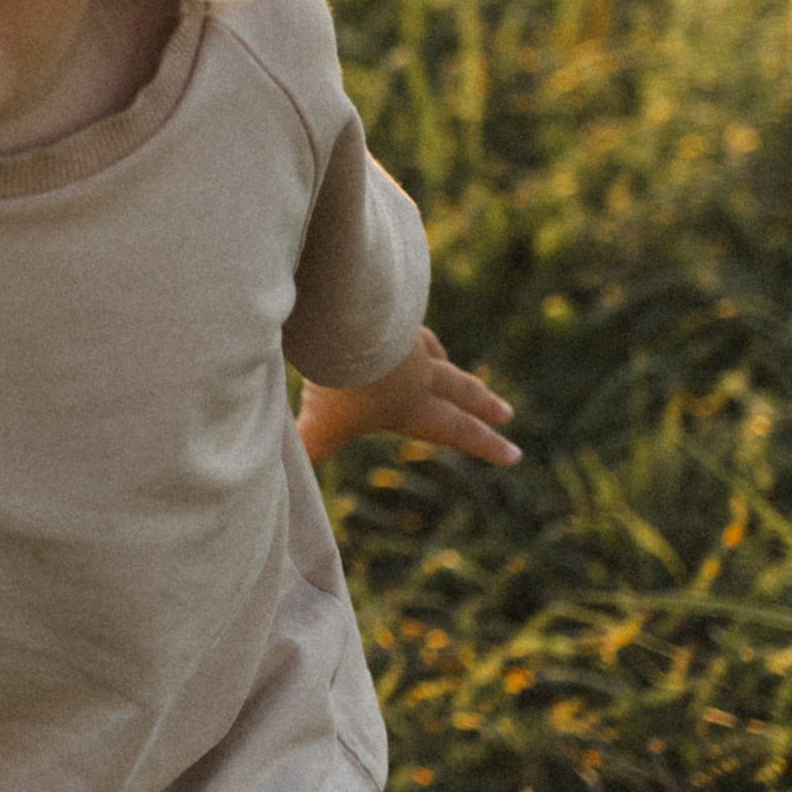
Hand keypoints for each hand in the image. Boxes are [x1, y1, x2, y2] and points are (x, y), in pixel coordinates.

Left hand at [298, 325, 518, 468]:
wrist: (344, 309)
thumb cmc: (335, 373)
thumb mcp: (320, 422)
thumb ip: (309, 449)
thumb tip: (278, 486)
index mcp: (410, 402)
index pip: (454, 429)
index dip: (484, 445)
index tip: (513, 453)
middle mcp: (417, 369)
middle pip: (458, 389)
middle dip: (482, 405)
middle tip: (505, 414)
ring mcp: (405, 333)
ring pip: (432, 350)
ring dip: (444, 362)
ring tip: (447, 364)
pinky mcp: (389, 306)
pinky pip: (405, 319)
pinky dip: (409, 327)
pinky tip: (402, 321)